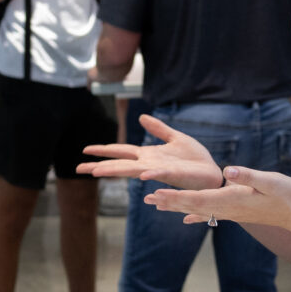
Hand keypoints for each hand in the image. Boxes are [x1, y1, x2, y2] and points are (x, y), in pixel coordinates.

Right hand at [80, 113, 220, 188]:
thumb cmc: (196, 159)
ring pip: (132, 170)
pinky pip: (158, 173)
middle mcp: (149, 164)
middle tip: (78, 168)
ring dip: (114, 171)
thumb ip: (158, 129)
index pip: (121, 152)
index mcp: (148, 155)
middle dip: (98, 166)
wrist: (213, 173)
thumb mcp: (175, 138)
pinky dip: (149, 172)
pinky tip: (140, 173)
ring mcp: (158, 170)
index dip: (103, 150)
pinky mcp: (173, 173)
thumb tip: (140, 118)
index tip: (85, 150)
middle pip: (119, 164)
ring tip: (96, 172)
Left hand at [144, 162, 290, 228]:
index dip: (176, 196)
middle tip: (146, 198)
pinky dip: (193, 214)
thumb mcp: (270, 180)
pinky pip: (208, 214)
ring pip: (196, 210)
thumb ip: (249, 175)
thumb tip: (228, 170)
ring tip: (155, 204)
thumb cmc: (286, 195)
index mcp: (232, 199)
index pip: (197, 199)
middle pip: (192, 206)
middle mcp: (227, 209)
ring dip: (175, 207)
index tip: (158, 194)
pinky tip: (184, 219)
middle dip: (169, 202)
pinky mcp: (234, 212)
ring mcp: (230, 213)